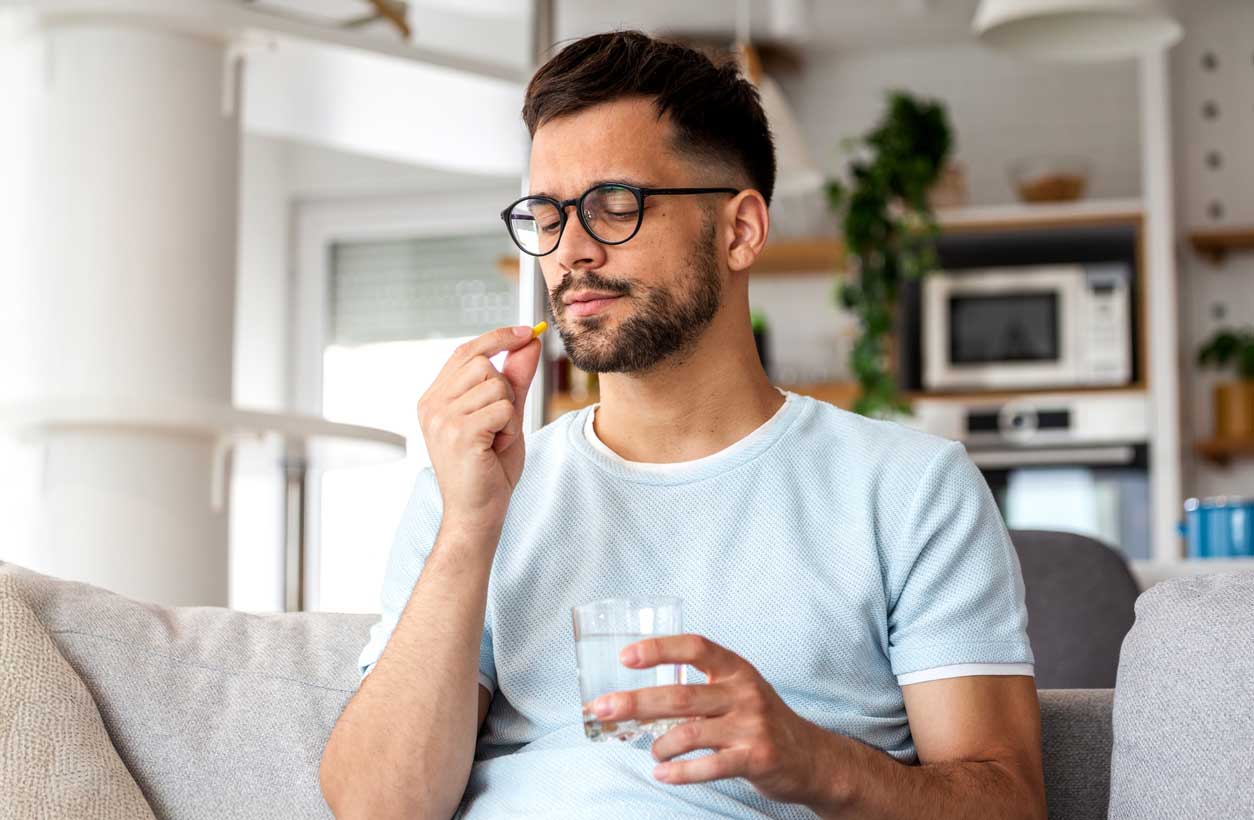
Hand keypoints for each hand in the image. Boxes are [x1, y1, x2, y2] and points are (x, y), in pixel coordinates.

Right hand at [417, 325, 542, 532]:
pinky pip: (504, 408)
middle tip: (499, 425)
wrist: (477, 513)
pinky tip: (496, 448)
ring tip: (496, 440)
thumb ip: (515, 378)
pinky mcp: (459, 432)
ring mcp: (442, 418)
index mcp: (435, 398)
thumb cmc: (489, 468)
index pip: (466, 351)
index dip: (497, 338)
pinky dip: (510, 428)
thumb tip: (530, 341)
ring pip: (497, 385)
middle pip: (484, 364)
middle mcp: (432, 404)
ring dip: (509, 413)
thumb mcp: (505, 416)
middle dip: (506, 390)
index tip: (528, 332)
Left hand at [588, 634, 839, 806]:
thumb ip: (698, 688)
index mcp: (735, 669)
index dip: (659, 649)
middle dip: (635, 702)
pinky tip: (662, 774)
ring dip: (660, 744)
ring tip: (651, 751)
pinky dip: (679, 772)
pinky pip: (708, 766)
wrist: (811, 757)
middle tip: (602, 708)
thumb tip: (636, 697)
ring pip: (690, 732)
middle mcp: (744, 692)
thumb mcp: (737, 691)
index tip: (625, 657)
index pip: (695, 647)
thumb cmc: (760, 720)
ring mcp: (751, 725)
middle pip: (680, 695)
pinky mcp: (756, 757)